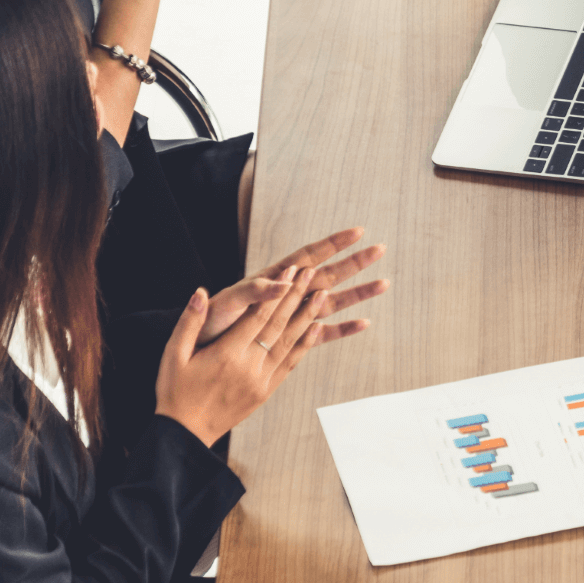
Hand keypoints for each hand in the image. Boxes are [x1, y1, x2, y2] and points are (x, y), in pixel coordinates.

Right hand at [156, 277, 326, 447]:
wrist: (185, 433)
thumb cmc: (174, 391)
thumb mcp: (172, 356)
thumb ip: (189, 323)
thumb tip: (200, 292)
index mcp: (226, 354)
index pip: (258, 316)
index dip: (276, 291)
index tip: (290, 271)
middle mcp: (249, 366)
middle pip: (279, 325)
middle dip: (296, 296)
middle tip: (311, 273)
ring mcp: (261, 380)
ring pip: (290, 342)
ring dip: (307, 316)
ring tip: (321, 294)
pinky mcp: (266, 391)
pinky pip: (291, 363)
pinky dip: (305, 344)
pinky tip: (316, 328)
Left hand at [196, 226, 387, 347]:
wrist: (200, 351)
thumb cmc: (209, 322)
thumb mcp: (228, 302)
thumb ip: (255, 291)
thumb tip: (284, 281)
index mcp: (273, 278)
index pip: (308, 256)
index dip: (332, 244)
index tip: (357, 231)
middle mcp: (289, 293)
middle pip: (329, 273)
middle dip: (355, 262)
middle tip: (381, 249)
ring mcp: (293, 314)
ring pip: (333, 301)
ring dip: (357, 293)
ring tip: (383, 284)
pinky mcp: (292, 336)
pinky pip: (323, 332)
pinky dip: (343, 329)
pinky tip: (363, 324)